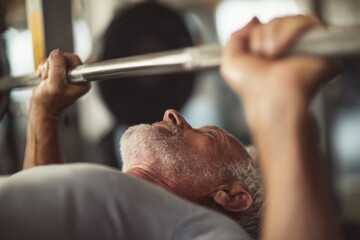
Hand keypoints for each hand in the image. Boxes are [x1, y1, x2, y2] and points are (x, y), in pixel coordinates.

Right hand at [31, 49, 90, 117]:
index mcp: (82, 81)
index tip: (54, 70)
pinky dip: (44, 68)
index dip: (61, 61)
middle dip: (52, 64)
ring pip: (56, 60)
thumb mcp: (55, 85)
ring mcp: (68, 76)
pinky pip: (51, 64)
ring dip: (47, 67)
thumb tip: (57, 53)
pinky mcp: (59, 75)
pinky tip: (44, 77)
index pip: (74, 59)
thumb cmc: (49, 103)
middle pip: (64, 58)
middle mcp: (77, 77)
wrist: (41, 109)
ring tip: (45, 78)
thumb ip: (57, 68)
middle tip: (48, 75)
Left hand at [221, 16, 337, 127]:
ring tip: (273, 55)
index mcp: (270, 54)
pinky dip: (289, 31)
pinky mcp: (320, 43)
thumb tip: (254, 20)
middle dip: (262, 36)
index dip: (256, 35)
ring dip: (274, 35)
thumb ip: (236, 38)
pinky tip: (283, 49)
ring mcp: (304, 46)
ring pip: (289, 20)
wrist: (271, 97)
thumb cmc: (253, 88)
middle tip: (263, 57)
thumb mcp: (231, 62)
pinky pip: (306, 21)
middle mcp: (288, 50)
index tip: (254, 53)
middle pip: (275, 22)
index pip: (264, 28)